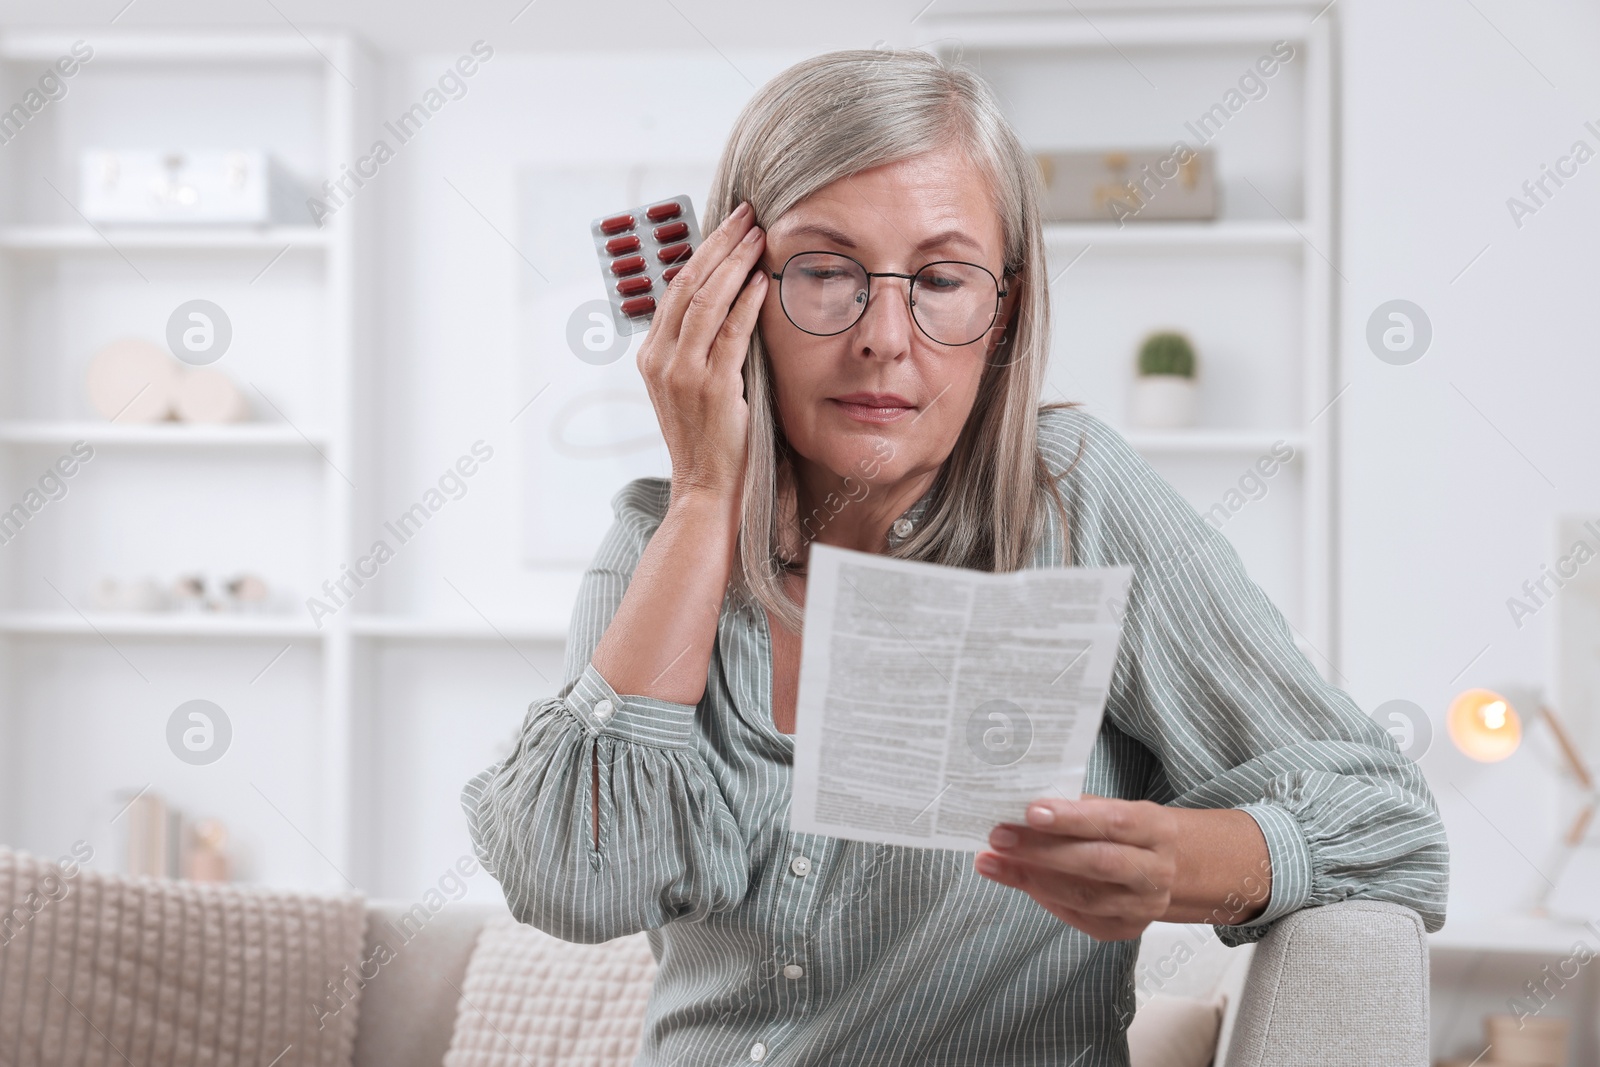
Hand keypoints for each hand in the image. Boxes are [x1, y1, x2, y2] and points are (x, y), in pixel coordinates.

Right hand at [636, 200, 767, 502]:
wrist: (706, 488)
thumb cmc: (709, 440)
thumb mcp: (692, 388)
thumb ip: (701, 348)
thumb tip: (729, 304)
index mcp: (652, 357)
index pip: (675, 290)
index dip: (702, 252)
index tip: (728, 227)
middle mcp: (660, 360)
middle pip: (687, 284)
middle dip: (719, 244)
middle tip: (746, 214)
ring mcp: (682, 373)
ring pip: (705, 301)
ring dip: (734, 263)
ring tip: (758, 235)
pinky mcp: (710, 387)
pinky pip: (729, 333)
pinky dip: (747, 302)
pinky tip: (762, 279)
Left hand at [974, 794, 1178, 941]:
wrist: (1173, 870)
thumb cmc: (1130, 831)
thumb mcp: (1117, 809)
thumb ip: (1078, 809)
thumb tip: (1022, 808)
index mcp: (1158, 830)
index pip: (1114, 822)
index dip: (1071, 818)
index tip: (1030, 811)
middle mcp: (1156, 871)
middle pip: (1098, 863)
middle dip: (1042, 851)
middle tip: (999, 838)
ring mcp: (1143, 906)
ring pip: (1084, 896)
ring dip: (1032, 878)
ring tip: (992, 862)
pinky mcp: (1125, 929)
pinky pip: (1079, 916)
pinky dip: (1044, 897)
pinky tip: (1018, 880)